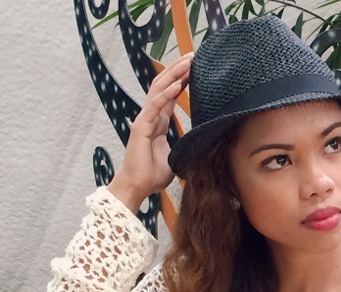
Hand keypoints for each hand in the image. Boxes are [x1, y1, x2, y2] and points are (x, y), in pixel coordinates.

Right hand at [108, 52, 192, 210]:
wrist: (138, 187)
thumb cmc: (153, 175)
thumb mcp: (177, 156)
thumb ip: (185, 145)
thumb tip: (203, 144)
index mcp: (159, 120)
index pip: (170, 93)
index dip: (182, 78)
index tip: (195, 67)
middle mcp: (151, 116)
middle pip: (164, 85)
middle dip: (178, 69)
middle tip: (194, 55)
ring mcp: (145, 119)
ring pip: (159, 90)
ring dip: (174, 75)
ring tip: (188, 62)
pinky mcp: (141, 127)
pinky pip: (156, 107)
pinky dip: (166, 94)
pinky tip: (178, 84)